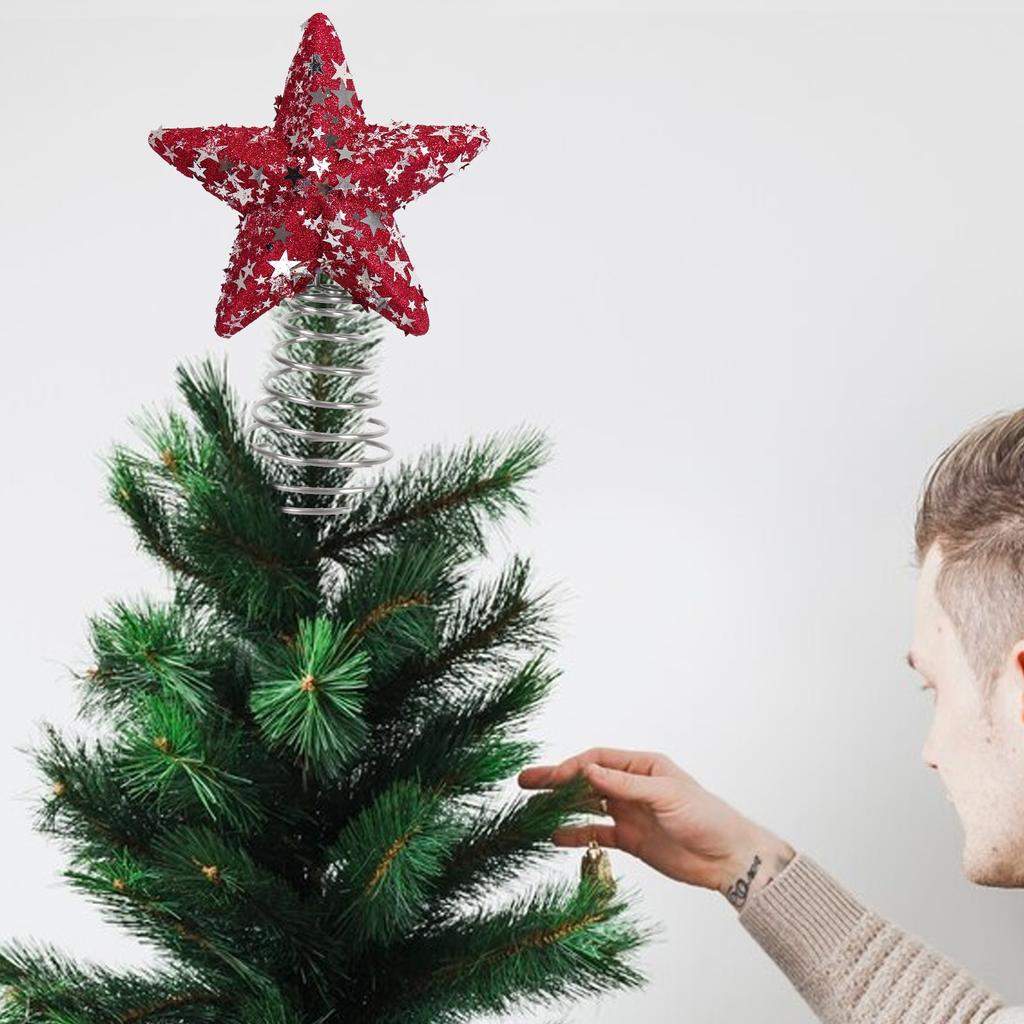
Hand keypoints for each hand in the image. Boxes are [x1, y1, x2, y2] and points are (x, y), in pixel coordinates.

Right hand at [517, 747, 795, 906]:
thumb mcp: (666, 795)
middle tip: (524, 781)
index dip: (573, 766)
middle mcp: (632, 786)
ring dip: (561, 806)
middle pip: (586, 780)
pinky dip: (577, 834)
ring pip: (587, 806)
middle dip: (556, 781)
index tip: (554, 778)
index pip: (598, 760)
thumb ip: (625, 784)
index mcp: (643, 767)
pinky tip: (556, 837)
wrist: (728, 857)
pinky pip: (596, 834)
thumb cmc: (706, 817)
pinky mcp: (630, 839)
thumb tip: (588, 769)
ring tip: (531, 809)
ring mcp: (629, 813)